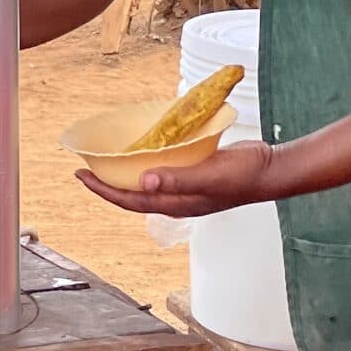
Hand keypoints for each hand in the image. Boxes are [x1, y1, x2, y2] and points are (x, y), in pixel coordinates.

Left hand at [77, 139, 285, 217]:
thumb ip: (177, 179)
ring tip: (108, 158)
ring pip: (147, 182)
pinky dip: (148, 160)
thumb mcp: (208, 177)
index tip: (81, 176)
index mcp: (175, 203)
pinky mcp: (194, 172)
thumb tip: (143, 182)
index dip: (103, 190)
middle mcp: (176, 198)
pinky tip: (144, 147)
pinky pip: (164, 169)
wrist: (268, 170)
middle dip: (107, 183)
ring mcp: (185, 186)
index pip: (129, 200)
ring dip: (126, 172)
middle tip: (85, 167)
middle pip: (132, 193)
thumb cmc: (242, 177)